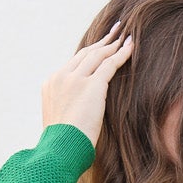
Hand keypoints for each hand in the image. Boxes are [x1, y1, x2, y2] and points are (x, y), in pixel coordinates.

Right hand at [41, 21, 134, 148]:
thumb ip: (69, 110)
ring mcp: (74, 79)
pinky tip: (131, 46)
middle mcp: (61, 77)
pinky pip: (110, 63)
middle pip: (85, 54)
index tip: (100, 46)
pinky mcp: (91, 85)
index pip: (73, 63)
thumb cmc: (63, 146)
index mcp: (51, 85)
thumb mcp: (60, 123)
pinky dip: (122, 53)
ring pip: (98, 54)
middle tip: (115, 31)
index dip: (89, 54)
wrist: (60, 151)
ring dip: (113, 43)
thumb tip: (79, 116)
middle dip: (102, 42)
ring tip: (126, 35)